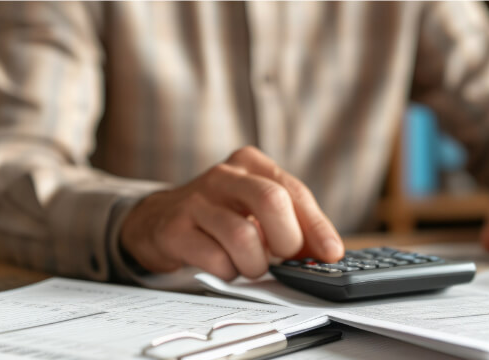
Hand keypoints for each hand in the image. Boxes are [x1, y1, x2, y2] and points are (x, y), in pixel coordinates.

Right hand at [119, 146, 343, 279]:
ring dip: (255, 263)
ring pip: (243, 236)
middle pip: (271, 201)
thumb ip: (293, 224)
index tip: (331, 252)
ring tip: (250, 265)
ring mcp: (195, 200)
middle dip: (287, 240)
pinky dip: (229, 272)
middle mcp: (224, 175)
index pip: (294, 191)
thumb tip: (327, 252)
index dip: (317, 226)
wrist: (157, 220)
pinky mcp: (174, 229)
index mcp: (252, 163)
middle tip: (283, 259)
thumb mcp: (257, 209)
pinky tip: (225, 266)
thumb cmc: (219, 215)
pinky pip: (215, 258)